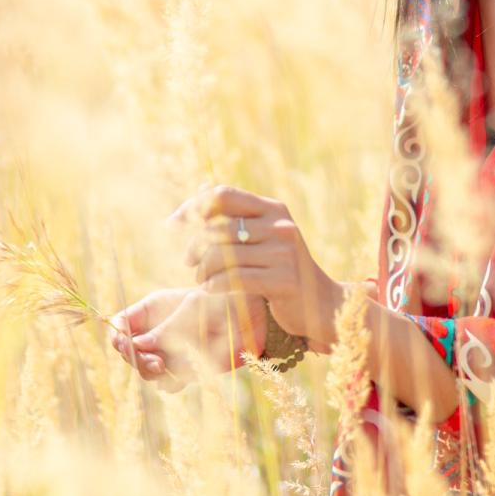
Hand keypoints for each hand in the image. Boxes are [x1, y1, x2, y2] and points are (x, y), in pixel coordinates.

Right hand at [110, 284, 268, 389]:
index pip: (121, 325)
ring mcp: (169, 353)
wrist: (250, 314)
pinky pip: (170, 383)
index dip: (118, 336)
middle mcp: (156, 334)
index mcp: (151, 312)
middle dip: (137, 359)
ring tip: (167, 366)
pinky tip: (188, 371)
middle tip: (156, 362)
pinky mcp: (185, 369)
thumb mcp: (192, 306)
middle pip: (130, 353)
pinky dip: (175, 380)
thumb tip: (139, 345)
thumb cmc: (221, 299)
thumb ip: (167, 327)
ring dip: (155, 372)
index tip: (124, 344)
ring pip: (148, 372)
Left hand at [172, 182, 342, 351]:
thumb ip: (234, 217)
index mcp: (273, 209)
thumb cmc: (282, 269)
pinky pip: (235, 279)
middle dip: (195, 247)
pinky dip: (215, 285)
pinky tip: (211, 290)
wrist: (321, 304)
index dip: (192, 207)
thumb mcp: (263, 236)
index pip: (223, 195)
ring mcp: (284, 253)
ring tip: (201, 279)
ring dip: (203, 270)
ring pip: (223, 256)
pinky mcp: (283, 281)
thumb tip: (199, 191)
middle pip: (218, 228)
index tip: (173, 223)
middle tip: (190, 262)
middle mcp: (281, 226)